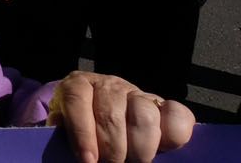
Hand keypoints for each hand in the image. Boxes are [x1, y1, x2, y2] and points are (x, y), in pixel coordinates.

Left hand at [48, 72, 193, 162]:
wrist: (102, 119)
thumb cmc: (80, 130)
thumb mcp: (65, 128)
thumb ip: (63, 133)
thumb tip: (73, 146)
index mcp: (79, 85)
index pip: (77, 100)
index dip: (82, 132)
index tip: (87, 160)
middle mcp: (109, 85)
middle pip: (112, 114)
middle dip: (112, 149)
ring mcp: (138, 93)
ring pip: (144, 116)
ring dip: (140, 148)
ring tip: (134, 162)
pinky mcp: (163, 106)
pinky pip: (177, 114)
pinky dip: (174, 135)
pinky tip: (163, 149)